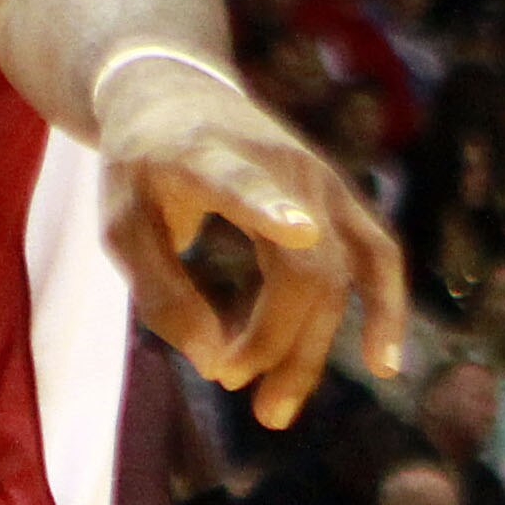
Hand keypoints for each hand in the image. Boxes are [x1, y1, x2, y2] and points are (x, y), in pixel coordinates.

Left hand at [95, 57, 407, 430]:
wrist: (175, 93)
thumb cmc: (137, 166)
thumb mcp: (120, 226)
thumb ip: (159, 292)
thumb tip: (214, 364)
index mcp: (207, 154)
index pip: (241, 181)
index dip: (269, 205)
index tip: (299, 231)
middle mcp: (279, 163)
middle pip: (301, 267)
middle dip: (271, 339)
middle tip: (225, 382)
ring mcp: (319, 179)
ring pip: (337, 276)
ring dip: (310, 347)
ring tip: (273, 412)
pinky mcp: (338, 197)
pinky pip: (377, 256)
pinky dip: (384, 307)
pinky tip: (383, 365)